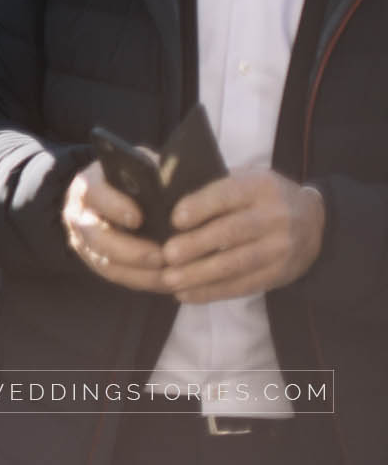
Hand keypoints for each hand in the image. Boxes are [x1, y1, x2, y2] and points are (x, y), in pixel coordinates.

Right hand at [63, 161, 171, 291]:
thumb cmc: (138, 177)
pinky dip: (143, 282)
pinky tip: (168, 282)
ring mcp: (83, 241)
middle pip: (95, 237)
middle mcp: (78, 214)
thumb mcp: (142, 168)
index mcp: (88, 185)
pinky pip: (117, 277)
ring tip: (172, 276)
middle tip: (162, 256)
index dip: (114, 206)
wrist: (119, 192)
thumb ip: (153, 177)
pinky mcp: (95, 261)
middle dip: (130, 250)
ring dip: (140, 273)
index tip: (138, 218)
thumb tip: (174, 189)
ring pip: (105, 263)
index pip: (94, 194)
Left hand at [160, 169, 325, 303]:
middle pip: (232, 232)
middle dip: (196, 245)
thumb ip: (211, 187)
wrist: (316, 221)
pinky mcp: (282, 274)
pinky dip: (214, 292)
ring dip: (200, 274)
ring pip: (237, 263)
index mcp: (260, 186)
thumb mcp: (245, 179)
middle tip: (166, 255)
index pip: (228, 195)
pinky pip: (245, 285)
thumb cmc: (261, 197)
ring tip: (170, 280)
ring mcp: (281, 247)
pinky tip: (188, 294)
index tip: (174, 219)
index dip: (200, 207)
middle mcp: (275, 216)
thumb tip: (160, 193)